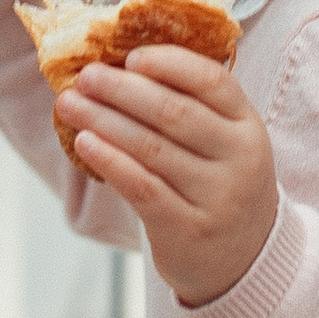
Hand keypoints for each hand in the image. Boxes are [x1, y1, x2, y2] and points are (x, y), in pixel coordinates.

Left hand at [57, 45, 278, 306]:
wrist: (244, 260)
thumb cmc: (219, 186)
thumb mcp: (224, 144)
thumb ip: (189, 108)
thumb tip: (119, 68)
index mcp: (248, 126)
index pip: (212, 81)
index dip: (169, 63)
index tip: (130, 57)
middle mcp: (239, 159)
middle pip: (174, 112)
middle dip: (122, 90)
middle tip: (86, 76)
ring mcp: (216, 197)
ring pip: (151, 148)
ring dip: (103, 121)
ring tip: (70, 104)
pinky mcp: (188, 229)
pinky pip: (141, 187)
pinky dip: (109, 161)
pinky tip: (84, 143)